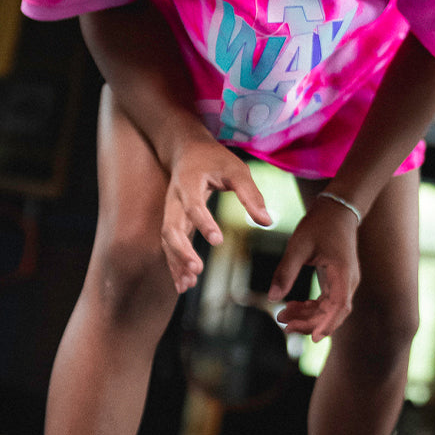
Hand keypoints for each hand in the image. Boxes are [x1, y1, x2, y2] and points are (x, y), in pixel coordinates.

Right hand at [162, 140, 271, 292]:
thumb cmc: (215, 159)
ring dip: (176, 262)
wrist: (187, 150)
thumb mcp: (236, 170)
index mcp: (189, 182)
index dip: (203, 222)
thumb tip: (266, 221)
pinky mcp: (174, 221)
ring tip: (187, 284)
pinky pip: (170, 244)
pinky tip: (183, 284)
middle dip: (181, 250)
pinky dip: (174, 264)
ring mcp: (170, 211)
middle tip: (197, 269)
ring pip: (167, 240)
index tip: (217, 240)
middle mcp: (174, 199)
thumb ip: (250, 194)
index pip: (193, 205)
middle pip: (171, 227)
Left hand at [267, 197, 360, 341]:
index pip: (340, 306)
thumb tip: (272, 298)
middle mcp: (348, 281)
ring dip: (307, 316)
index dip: (328, 323)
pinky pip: (325, 301)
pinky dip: (310, 307)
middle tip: (284, 325)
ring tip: (282, 316)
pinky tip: (291, 306)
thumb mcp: (298, 245)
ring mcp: (344, 282)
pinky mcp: (337, 281)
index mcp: (343, 273)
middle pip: (333, 312)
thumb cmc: (319, 224)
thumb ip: (285, 272)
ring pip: (328, 309)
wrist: (336, 209)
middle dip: (309, 323)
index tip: (314, 338)